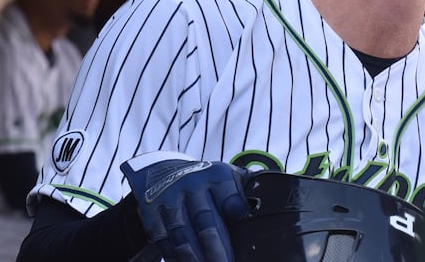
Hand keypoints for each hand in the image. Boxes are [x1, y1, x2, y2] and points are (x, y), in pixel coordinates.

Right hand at [121, 158, 249, 261]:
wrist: (162, 170)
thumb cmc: (205, 181)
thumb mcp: (226, 176)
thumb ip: (247, 189)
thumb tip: (272, 201)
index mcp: (217, 175)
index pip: (229, 194)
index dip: (236, 210)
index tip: (241, 223)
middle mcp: (193, 184)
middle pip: (206, 220)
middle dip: (217, 249)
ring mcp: (170, 198)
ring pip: (182, 234)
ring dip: (194, 258)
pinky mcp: (151, 211)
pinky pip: (162, 240)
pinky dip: (173, 257)